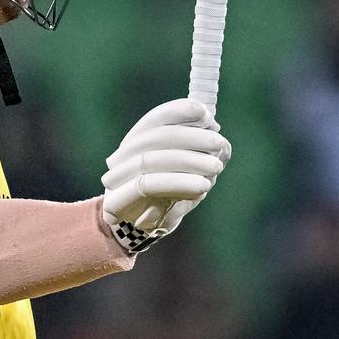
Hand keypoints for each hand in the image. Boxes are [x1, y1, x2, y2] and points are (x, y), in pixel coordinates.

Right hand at [101, 99, 230, 236]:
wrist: (143, 227)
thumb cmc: (169, 192)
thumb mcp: (188, 169)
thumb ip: (202, 153)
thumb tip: (221, 144)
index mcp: (139, 140)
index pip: (156, 118)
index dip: (179, 111)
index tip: (206, 114)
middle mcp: (124, 154)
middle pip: (154, 137)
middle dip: (190, 136)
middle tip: (219, 143)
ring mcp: (117, 177)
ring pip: (150, 160)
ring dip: (187, 160)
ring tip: (216, 166)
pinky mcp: (117, 200)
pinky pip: (149, 186)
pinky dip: (178, 182)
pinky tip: (202, 185)